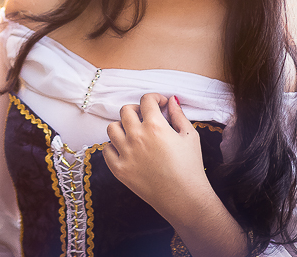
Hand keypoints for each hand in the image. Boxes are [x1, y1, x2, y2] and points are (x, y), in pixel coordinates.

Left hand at [103, 93, 210, 223]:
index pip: (146, 100)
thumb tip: (171, 100)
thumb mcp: (190, 136)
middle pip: (126, 110)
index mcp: (155, 126)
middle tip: (145, 117)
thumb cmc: (191, 168)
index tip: (159, 104)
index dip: (154, 98)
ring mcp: (125, 153)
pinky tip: (125, 149)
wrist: (185, 199)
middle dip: (137, 110)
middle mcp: (136, 136)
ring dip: (122, 126)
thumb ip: (179, 115)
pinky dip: (113, 146)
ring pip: (112, 128)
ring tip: (133, 133)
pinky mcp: (119, 169)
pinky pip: (106, 150)